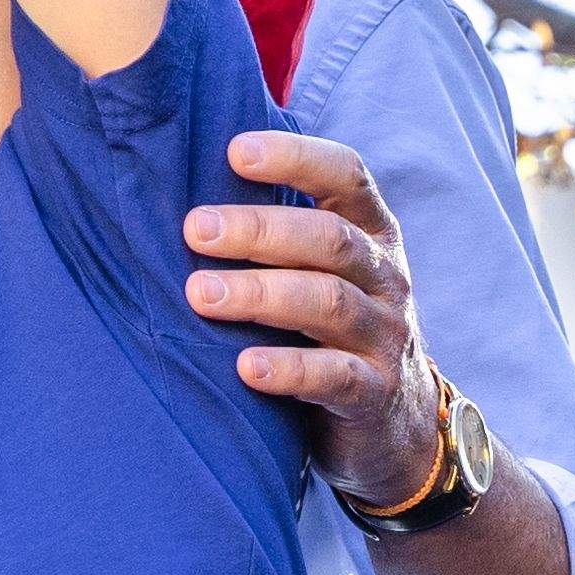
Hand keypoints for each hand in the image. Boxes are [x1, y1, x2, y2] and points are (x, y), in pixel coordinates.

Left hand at [191, 132, 448, 508]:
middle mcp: (384, 275)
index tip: (234, 151)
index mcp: (370, 232)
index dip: (296, 157)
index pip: (346, 176)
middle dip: (259, 229)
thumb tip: (180, 179)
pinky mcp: (375, 394)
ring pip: (329, 302)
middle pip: (328, 238)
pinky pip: (336, 376)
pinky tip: (245, 367)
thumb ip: (277, 231)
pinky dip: (289, 369)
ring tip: (200, 294)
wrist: (394, 423)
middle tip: (194, 229)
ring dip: (261, 294)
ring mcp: (385, 334)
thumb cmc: (328, 328)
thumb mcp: (319, 270)